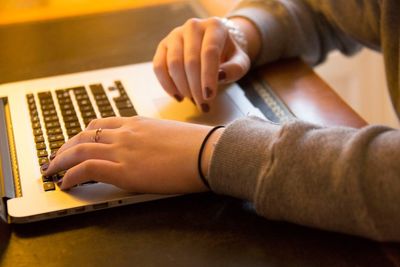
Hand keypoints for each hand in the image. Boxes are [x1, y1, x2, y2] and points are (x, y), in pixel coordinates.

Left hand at [42, 117, 223, 193]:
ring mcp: (123, 149)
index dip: (84, 133)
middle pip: (85, 134)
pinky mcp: (124, 169)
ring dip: (61, 160)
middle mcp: (126, 133)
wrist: (207, 152)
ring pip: (79, 149)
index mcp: (139, 123)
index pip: (102, 124)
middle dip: (66, 146)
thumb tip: (154, 148)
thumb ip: (155, 139)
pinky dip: (71, 175)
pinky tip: (65, 182)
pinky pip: (86, 168)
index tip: (76, 141)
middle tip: (56, 156)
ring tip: (51, 170)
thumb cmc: (198, 145)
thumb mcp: (171, 135)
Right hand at [153, 17, 250, 112]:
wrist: (212, 45)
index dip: (208, 76)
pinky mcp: (163, 46)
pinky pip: (159, 66)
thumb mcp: (239, 62)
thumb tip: (219, 76)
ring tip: (193, 101)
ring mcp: (175, 35)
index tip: (209, 97)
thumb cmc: (227, 55)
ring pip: (173, 64)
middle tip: (203, 105)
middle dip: (196, 87)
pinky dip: (167, 85)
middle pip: (191, 60)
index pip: (209, 52)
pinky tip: (178, 96)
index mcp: (214, 26)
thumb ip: (235, 69)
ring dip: (182, 87)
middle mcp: (192, 27)